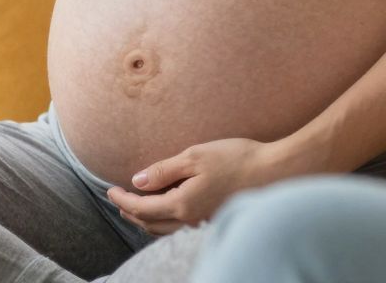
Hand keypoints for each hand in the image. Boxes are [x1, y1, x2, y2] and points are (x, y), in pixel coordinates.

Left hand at [104, 138, 291, 235]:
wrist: (275, 172)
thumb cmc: (237, 159)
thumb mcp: (195, 156)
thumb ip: (164, 170)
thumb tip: (137, 182)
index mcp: (182, 204)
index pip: (142, 207)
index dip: (123, 200)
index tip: (109, 191)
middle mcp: (190, 220)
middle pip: (150, 223)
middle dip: (131, 212)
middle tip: (118, 200)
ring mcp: (203, 223)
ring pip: (165, 230)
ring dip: (146, 219)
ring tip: (136, 207)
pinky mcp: (213, 219)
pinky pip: (179, 227)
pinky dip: (164, 221)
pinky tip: (167, 208)